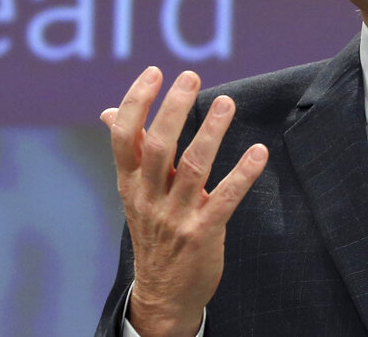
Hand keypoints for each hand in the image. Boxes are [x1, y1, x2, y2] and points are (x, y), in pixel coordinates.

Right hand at [101, 67, 267, 336]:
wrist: (163, 293)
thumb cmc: (153, 231)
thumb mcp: (134, 193)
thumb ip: (130, 152)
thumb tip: (109, 111)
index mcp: (130, 183)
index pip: (124, 137)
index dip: (137, 102)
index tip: (155, 73)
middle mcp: (149, 197)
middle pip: (157, 146)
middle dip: (173, 109)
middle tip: (190, 78)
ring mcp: (175, 217)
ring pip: (192, 168)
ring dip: (211, 132)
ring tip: (227, 103)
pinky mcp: (203, 234)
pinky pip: (225, 199)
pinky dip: (243, 174)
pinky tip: (258, 152)